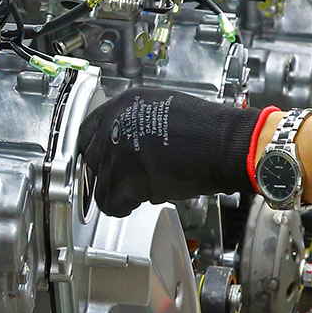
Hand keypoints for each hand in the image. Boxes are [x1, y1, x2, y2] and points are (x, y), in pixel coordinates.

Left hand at [78, 87, 260, 218]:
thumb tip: (123, 143)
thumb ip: (134, 123)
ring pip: (101, 184)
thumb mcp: (161, 108)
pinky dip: (122, 207)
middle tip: (129, 178)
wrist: (224, 144)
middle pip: (93, 159)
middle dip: (110, 172)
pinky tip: (137, 201)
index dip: (96, 151)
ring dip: (119, 191)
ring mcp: (117, 152)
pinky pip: (110, 202)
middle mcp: (114, 125)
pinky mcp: (126, 179)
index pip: (87, 132)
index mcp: (121, 105)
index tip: (103, 162)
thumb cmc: (206, 129)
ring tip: (140, 190)